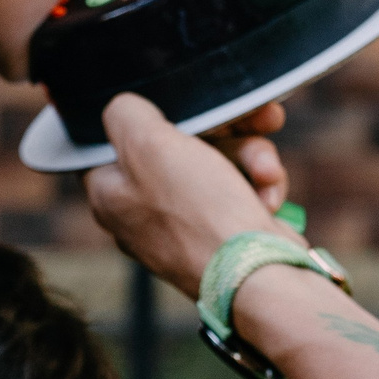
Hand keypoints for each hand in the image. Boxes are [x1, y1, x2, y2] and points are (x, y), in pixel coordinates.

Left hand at [86, 95, 283, 299]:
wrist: (259, 275)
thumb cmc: (200, 211)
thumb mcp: (148, 143)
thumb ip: (124, 114)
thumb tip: (127, 108)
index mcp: (109, 194)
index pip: (113, 140)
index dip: (148, 115)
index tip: (180, 103)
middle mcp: (141, 212)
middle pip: (176, 145)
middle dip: (224, 130)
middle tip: (254, 118)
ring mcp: (184, 225)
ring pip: (216, 164)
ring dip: (250, 157)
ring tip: (265, 170)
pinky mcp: (222, 234)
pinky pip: (238, 192)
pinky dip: (258, 187)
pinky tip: (269, 196)